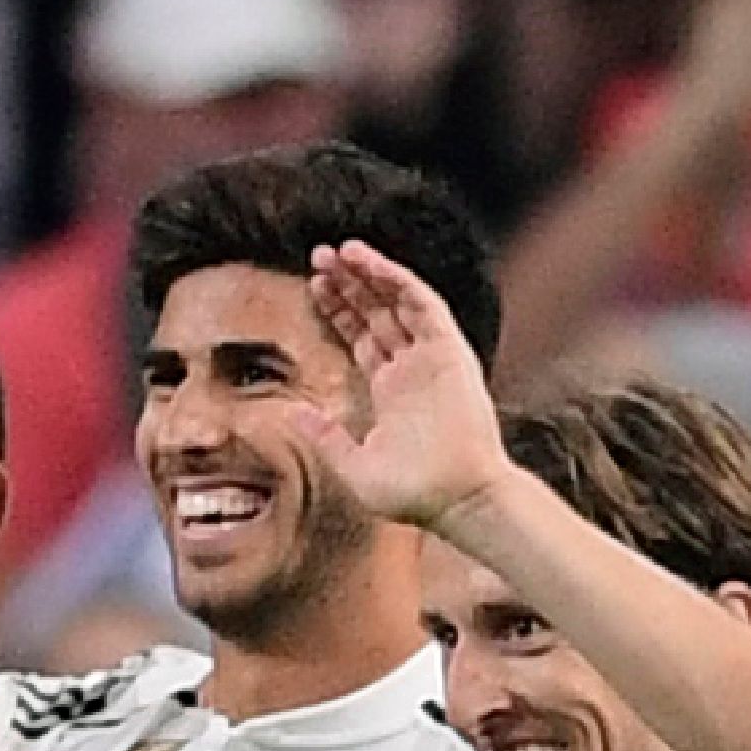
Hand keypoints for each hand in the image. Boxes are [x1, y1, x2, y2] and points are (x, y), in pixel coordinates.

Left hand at [277, 238, 518, 532]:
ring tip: (339, 251)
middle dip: (350, 284)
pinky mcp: (451, 353)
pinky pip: (424, 305)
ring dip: (372, 273)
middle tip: (319, 256)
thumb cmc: (413, 495)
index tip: (315, 286)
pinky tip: (372, 264)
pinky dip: (398, 281)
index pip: (363, 338)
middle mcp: (412, 369)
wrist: (458, 500)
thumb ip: (326, 437)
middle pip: (378, 313)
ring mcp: (433, 358)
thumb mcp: (354, 466)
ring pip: (399, 302)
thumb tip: (292, 413)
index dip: (340, 310)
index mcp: (391, 392)